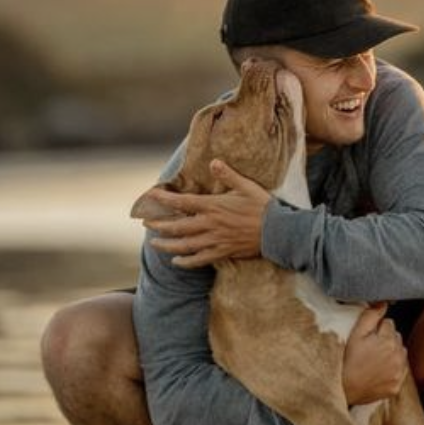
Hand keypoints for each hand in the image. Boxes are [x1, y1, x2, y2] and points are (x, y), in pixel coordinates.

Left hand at [143, 160, 271, 267]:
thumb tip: (214, 162)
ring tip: (155, 244)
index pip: (182, 202)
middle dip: (159, 226)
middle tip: (146, 224)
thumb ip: (228, 175)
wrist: (277, 231)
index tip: (150, 196)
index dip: (164, 199)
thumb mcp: (246, 186)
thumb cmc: (263, 207)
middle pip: (177, 227)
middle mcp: (210, 224)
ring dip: (167, 245)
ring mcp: (215, 240)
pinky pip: (199, 260)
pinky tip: (176, 262)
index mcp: (213, 206)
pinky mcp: (222, 252)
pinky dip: (186, 262)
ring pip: (184, 245)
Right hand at [343, 303, 407, 405]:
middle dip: (385, 339)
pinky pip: (400, 371)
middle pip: (396, 338)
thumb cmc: (346, 360)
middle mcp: (398, 356)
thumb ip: (370, 316)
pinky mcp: (396, 386)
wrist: (342, 389)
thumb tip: (382, 304)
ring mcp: (398, 373)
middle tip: (368, 348)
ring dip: (391, 353)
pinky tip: (378, 371)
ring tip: (373, 360)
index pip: (388, 323)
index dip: (376, 328)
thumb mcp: (355, 334)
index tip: (366, 337)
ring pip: (400, 353)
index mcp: (388, 340)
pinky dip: (393, 369)